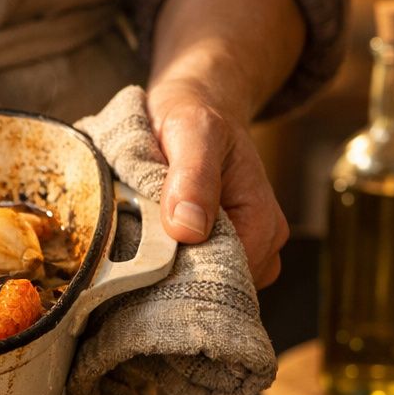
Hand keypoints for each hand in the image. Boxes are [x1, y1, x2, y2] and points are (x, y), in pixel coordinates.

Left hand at [147, 76, 288, 288]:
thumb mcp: (194, 132)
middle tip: (131, 254)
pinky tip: (140, 245)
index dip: (186, 276)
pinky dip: (161, 264)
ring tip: (134, 243)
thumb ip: (193, 178)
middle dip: (172, 279)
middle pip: (214, 288)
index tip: (145, 263)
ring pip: (198, 285)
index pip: (229, 278)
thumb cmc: (196, 115)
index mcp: (263, 222)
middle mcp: (258, 244)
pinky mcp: (209, 248)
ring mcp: (235, 249)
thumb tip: (188, 230)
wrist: (191, 106)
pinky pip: (186, 273)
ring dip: (163, 272)